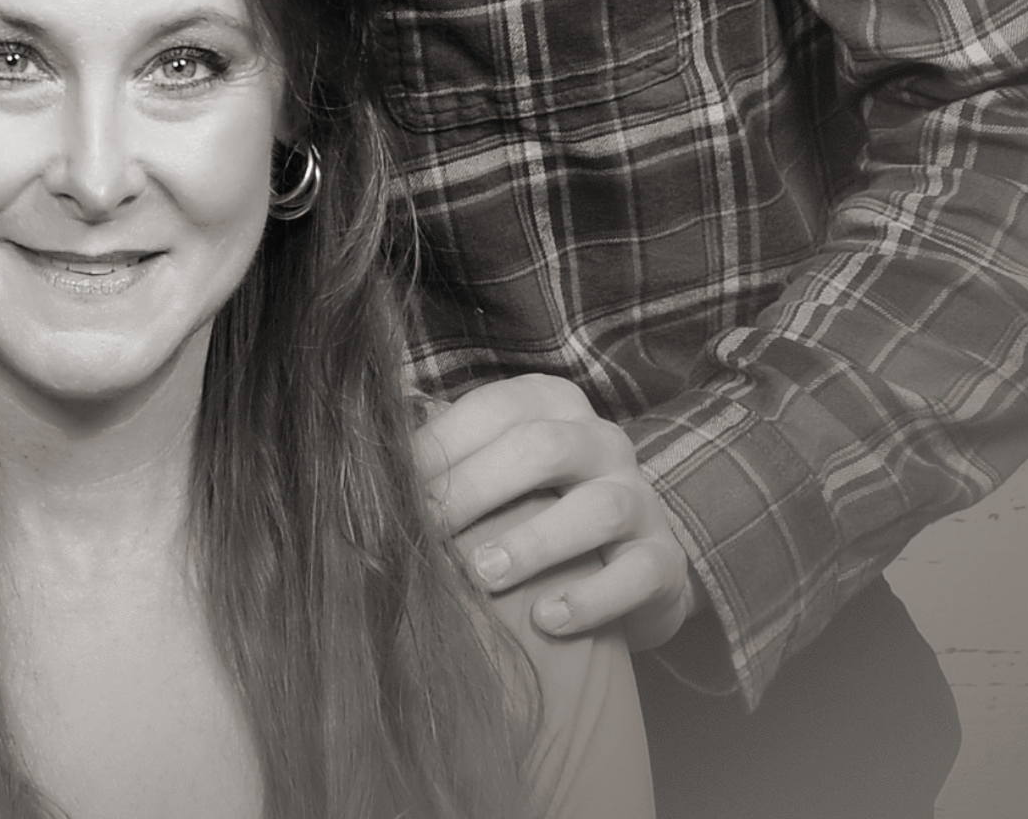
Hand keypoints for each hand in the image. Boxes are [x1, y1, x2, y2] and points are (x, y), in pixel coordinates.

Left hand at [414, 373, 698, 649]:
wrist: (625, 564)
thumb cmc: (534, 507)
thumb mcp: (495, 471)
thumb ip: (444, 454)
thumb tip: (362, 448)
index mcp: (554, 407)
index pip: (496, 408)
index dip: (442, 444)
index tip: (396, 485)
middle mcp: (603, 442)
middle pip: (544, 448)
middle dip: (479, 487)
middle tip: (431, 530)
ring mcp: (642, 501)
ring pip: (598, 508)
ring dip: (534, 541)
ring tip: (483, 573)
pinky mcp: (665, 562)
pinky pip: (636, 574)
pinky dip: (591, 598)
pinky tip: (546, 619)